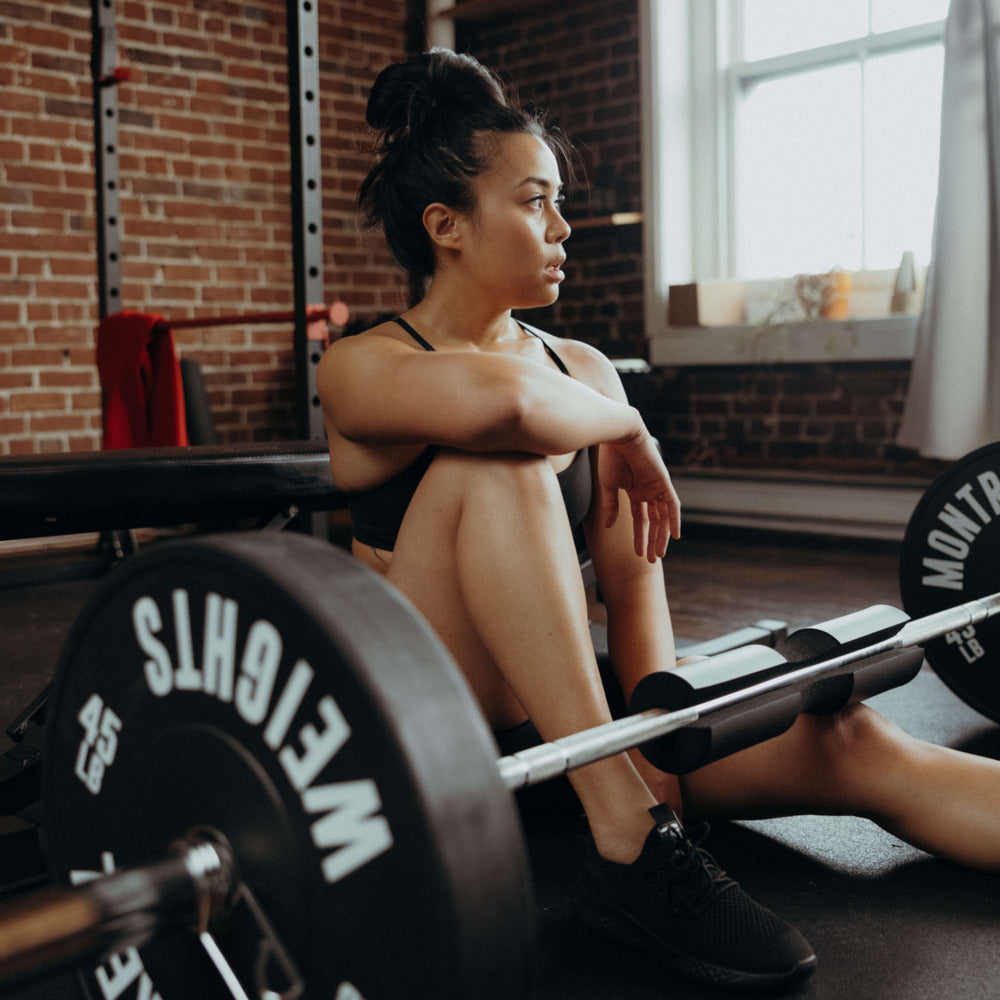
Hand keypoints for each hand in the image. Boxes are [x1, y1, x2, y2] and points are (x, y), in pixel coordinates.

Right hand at [597, 430, 680, 561]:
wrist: (618, 437)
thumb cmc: (610, 458)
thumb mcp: (609, 486)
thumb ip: (612, 506)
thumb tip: (609, 527)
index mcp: (635, 492)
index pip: (641, 519)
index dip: (640, 536)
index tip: (637, 553)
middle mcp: (648, 491)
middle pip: (654, 521)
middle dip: (652, 540)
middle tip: (650, 560)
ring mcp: (657, 487)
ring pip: (663, 517)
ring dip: (662, 536)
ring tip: (658, 554)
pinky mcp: (663, 482)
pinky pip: (672, 504)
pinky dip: (674, 519)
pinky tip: (674, 536)